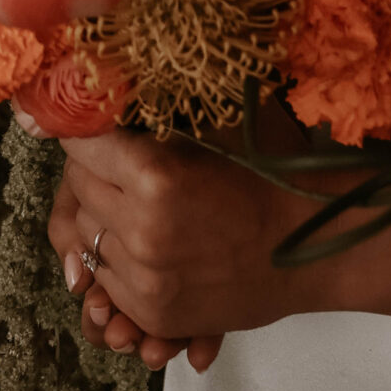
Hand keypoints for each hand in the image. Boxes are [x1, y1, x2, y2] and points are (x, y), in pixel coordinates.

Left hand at [51, 124, 325, 364]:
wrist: (312, 242)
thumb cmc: (272, 170)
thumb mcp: (218, 118)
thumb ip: (161, 103)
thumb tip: (110, 77)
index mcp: (154, 175)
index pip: (80, 143)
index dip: (86, 126)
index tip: (93, 120)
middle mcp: (141, 230)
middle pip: (78, 190)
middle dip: (93, 167)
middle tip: (121, 156)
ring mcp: (145, 279)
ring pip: (87, 236)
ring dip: (104, 213)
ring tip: (137, 198)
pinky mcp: (153, 312)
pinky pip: (106, 277)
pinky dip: (118, 255)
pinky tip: (150, 236)